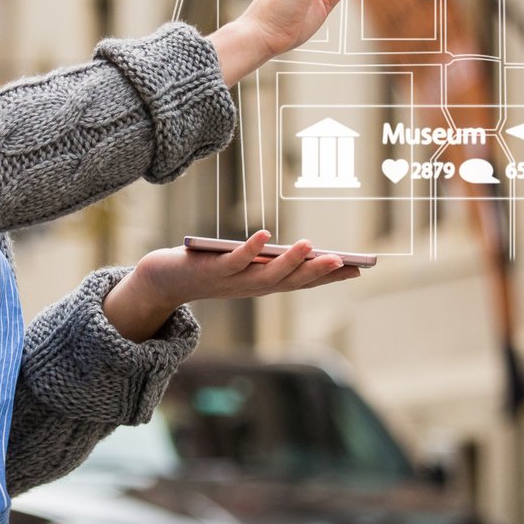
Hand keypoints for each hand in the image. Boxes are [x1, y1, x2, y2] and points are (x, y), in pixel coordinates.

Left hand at [100, 231, 362, 340]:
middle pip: (290, 282)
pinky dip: (249, 249)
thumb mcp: (244, 266)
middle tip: (347, 263)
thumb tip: (304, 249)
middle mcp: (252, 288)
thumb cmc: (208, 269)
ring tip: (311, 246)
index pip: (302, 283)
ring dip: (290, 262)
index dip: (330, 278)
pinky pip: (233, 260)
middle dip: (319, 273)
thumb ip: (269, 260)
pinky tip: (264, 234)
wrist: (164, 282)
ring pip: (266, 275)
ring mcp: (233, 281)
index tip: (358, 270)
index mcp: (262, 286)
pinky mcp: (211, 270)